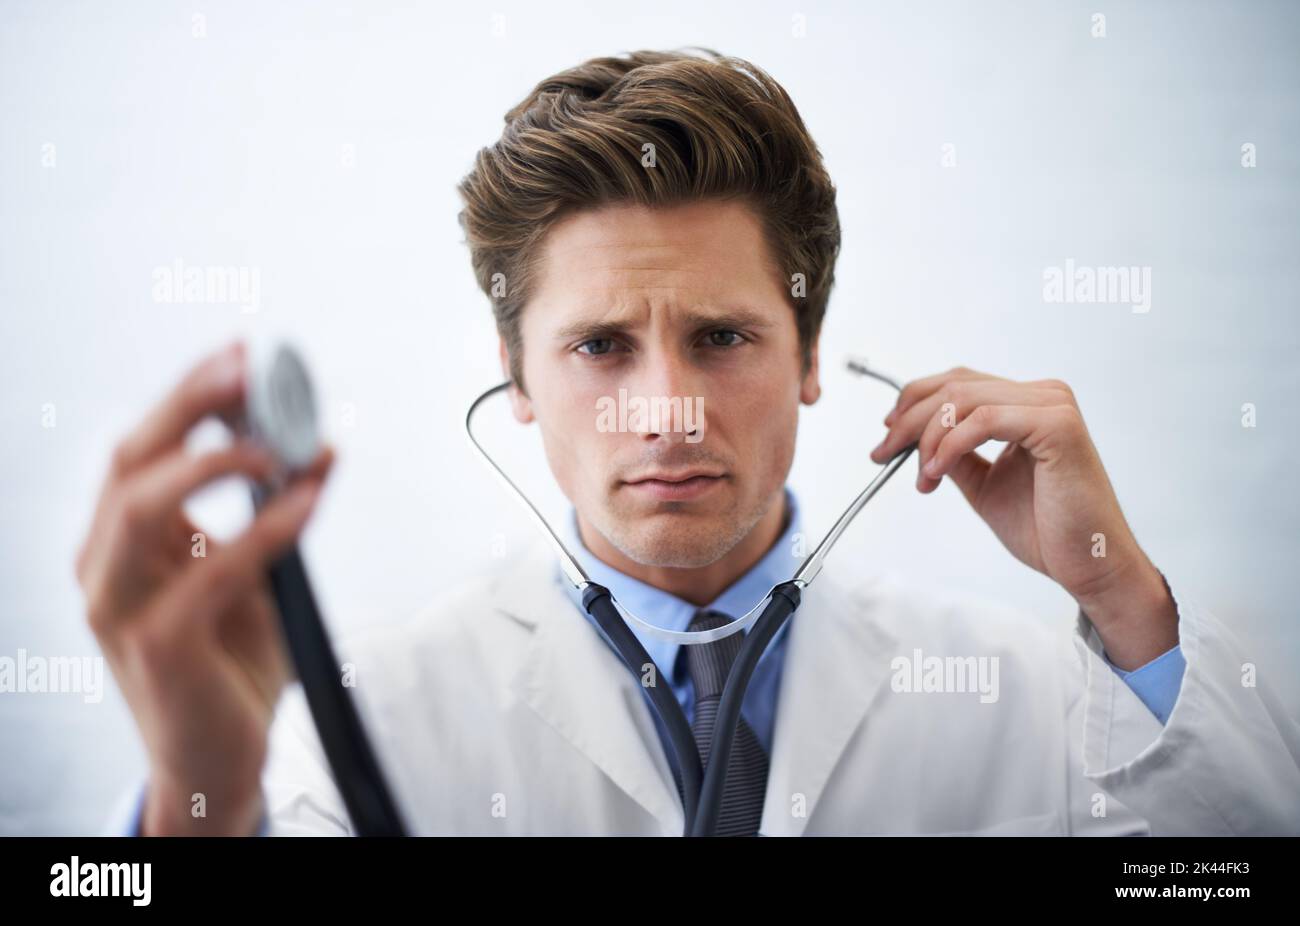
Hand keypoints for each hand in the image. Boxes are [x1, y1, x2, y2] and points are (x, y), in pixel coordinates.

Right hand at [75, 340, 334, 833]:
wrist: (217, 760)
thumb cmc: (228, 664)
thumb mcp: (250, 574)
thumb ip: (267, 515)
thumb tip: (315, 447)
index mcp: (119, 544)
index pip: (141, 449)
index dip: (186, 394)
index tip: (239, 353)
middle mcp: (105, 568)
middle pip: (131, 460)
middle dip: (190, 403)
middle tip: (251, 370)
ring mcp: (122, 607)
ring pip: (143, 504)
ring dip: (217, 459)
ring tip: (278, 442)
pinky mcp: (160, 644)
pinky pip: (215, 567)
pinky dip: (268, 526)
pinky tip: (308, 499)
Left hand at [869, 367, 1176, 668]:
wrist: (1088, 564)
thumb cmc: (1046, 529)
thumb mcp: (983, 484)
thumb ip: (955, 455)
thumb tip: (913, 440)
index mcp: (1028, 403)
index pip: (958, 382)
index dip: (913, 403)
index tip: (887, 436)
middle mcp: (1043, 394)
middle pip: (953, 386)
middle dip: (909, 420)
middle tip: (883, 453)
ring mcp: (1052, 405)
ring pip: (962, 401)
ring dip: (928, 439)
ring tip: (924, 478)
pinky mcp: (1057, 425)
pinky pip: (983, 421)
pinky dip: (949, 446)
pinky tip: (937, 473)